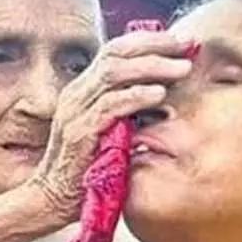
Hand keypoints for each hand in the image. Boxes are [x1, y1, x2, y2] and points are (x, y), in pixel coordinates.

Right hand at [28, 31, 192, 222]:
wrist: (54, 200)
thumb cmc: (87, 168)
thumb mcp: (109, 130)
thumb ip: (127, 110)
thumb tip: (163, 91)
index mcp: (84, 89)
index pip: (116, 50)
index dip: (149, 41)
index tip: (182, 42)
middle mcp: (77, 94)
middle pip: (116, 52)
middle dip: (155, 45)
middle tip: (187, 46)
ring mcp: (76, 111)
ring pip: (114, 72)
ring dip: (152, 67)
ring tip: (182, 69)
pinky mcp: (79, 132)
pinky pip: (109, 106)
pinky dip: (137, 97)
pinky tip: (160, 96)